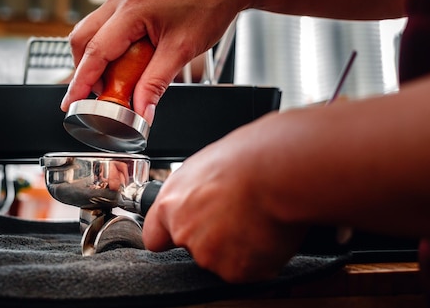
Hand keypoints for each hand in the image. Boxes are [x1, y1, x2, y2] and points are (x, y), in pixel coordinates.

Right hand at [62, 0, 243, 123]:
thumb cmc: (209, 4)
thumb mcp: (182, 50)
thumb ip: (156, 84)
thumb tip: (141, 112)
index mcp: (132, 8)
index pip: (96, 51)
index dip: (81, 81)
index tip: (72, 102)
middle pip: (83, 39)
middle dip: (84, 70)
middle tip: (98, 95)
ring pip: (92, 31)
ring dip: (97, 59)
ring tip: (115, 82)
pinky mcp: (131, 0)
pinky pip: (107, 26)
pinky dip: (109, 48)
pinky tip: (125, 63)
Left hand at [142, 113, 308, 282]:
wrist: (274, 172)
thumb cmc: (246, 158)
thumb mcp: (203, 166)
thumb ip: (191, 192)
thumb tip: (197, 195)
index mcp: (170, 206)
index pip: (155, 237)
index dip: (170, 235)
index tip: (179, 233)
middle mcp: (184, 233)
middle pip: (193, 248)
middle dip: (212, 238)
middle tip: (235, 215)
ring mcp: (209, 255)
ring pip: (221, 260)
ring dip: (237, 247)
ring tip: (254, 218)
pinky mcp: (236, 271)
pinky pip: (247, 269)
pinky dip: (258, 257)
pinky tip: (265, 232)